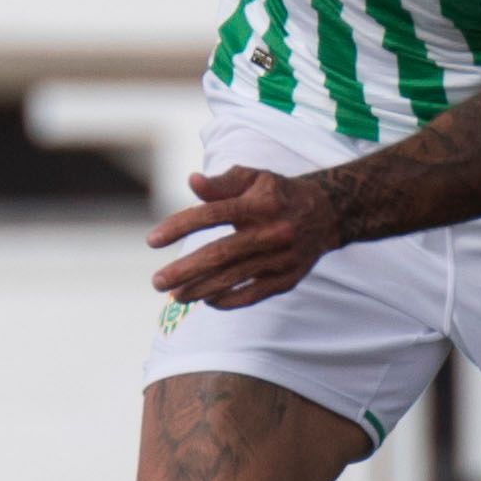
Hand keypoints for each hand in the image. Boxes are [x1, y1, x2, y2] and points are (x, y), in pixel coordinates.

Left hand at [147, 165, 340, 307]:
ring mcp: (282, 258)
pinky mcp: (288, 278)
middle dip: (185, 270)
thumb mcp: (253, 178)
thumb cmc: (278, 193)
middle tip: (157, 282)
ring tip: (175, 295)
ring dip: (200, 289)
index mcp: (260, 203)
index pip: (212, 214)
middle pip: (220, 254)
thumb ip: (221, 183)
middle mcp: (272, 232)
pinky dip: (228, 300)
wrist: (327, 214)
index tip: (152, 241)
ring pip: (234, 278)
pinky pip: (253, 294)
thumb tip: (191, 182)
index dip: (179, 227)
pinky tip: (206, 301)